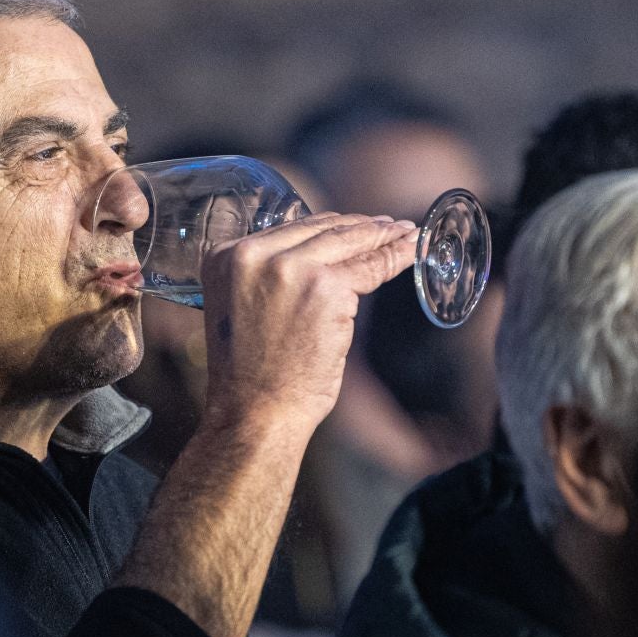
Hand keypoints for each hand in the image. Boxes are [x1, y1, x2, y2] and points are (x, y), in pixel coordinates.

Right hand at [197, 213, 418, 430]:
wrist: (254, 413)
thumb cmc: (251, 375)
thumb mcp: (244, 308)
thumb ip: (268, 277)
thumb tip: (318, 256)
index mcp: (227, 256)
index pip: (291, 230)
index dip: (329, 225)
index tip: (355, 223)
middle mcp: (255, 254)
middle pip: (322, 230)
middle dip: (361, 226)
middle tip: (390, 225)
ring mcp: (292, 269)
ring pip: (349, 242)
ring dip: (384, 236)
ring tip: (405, 233)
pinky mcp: (326, 288)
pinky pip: (370, 267)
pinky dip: (395, 257)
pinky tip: (410, 250)